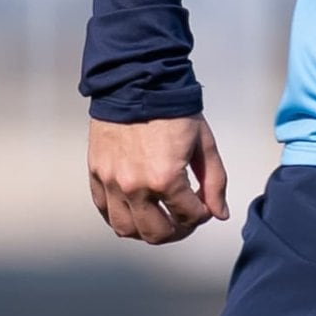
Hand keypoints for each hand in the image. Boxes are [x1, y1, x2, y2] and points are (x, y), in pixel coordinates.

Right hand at [89, 114, 230, 244]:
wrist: (136, 82)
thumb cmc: (172, 109)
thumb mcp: (204, 143)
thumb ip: (214, 182)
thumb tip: (219, 213)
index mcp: (165, 178)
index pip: (189, 217)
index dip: (202, 215)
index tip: (203, 205)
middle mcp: (135, 186)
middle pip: (158, 233)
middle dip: (178, 230)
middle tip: (184, 220)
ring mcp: (112, 182)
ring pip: (128, 229)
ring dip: (146, 231)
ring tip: (158, 219)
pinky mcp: (97, 174)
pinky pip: (105, 211)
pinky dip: (121, 217)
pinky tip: (135, 209)